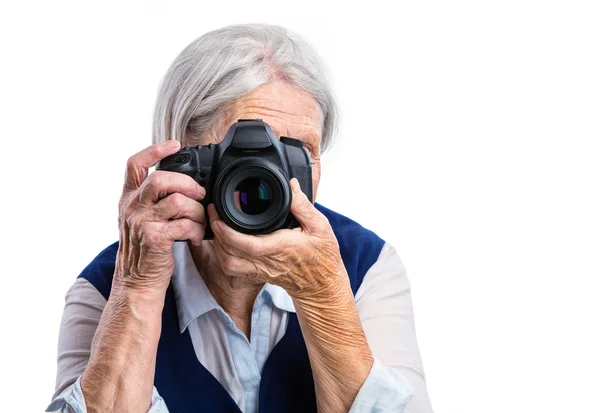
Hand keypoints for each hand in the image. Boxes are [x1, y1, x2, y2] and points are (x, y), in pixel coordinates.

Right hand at [115, 140, 206, 293]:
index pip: (134, 164)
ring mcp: (141, 223)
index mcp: (128, 199)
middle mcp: (132, 208)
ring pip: (176, 201)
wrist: (137, 283)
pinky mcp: (154, 239)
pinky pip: (184, 225)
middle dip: (187, 183)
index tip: (175, 144)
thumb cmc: (145, 251)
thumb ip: (153, 200)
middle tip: (199, 194)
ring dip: (196, 210)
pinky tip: (196, 237)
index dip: (155, 150)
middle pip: (160, 179)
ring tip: (200, 220)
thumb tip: (185, 184)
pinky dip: (197, 229)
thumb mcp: (141, 220)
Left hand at [206, 178, 345, 299]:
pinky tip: (224, 241)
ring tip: (217, 225)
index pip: (249, 244)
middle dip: (216, 234)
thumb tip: (291, 185)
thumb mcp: (320, 227)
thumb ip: (303, 206)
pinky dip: (223, 255)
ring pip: (228, 264)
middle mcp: (267, 261)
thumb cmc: (322, 258)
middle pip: (230, 254)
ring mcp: (260, 270)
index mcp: (281, 247)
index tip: (218, 216)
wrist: (321, 286)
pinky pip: (233, 268)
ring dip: (217, 246)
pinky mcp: (257, 274)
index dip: (228, 232)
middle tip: (213, 213)